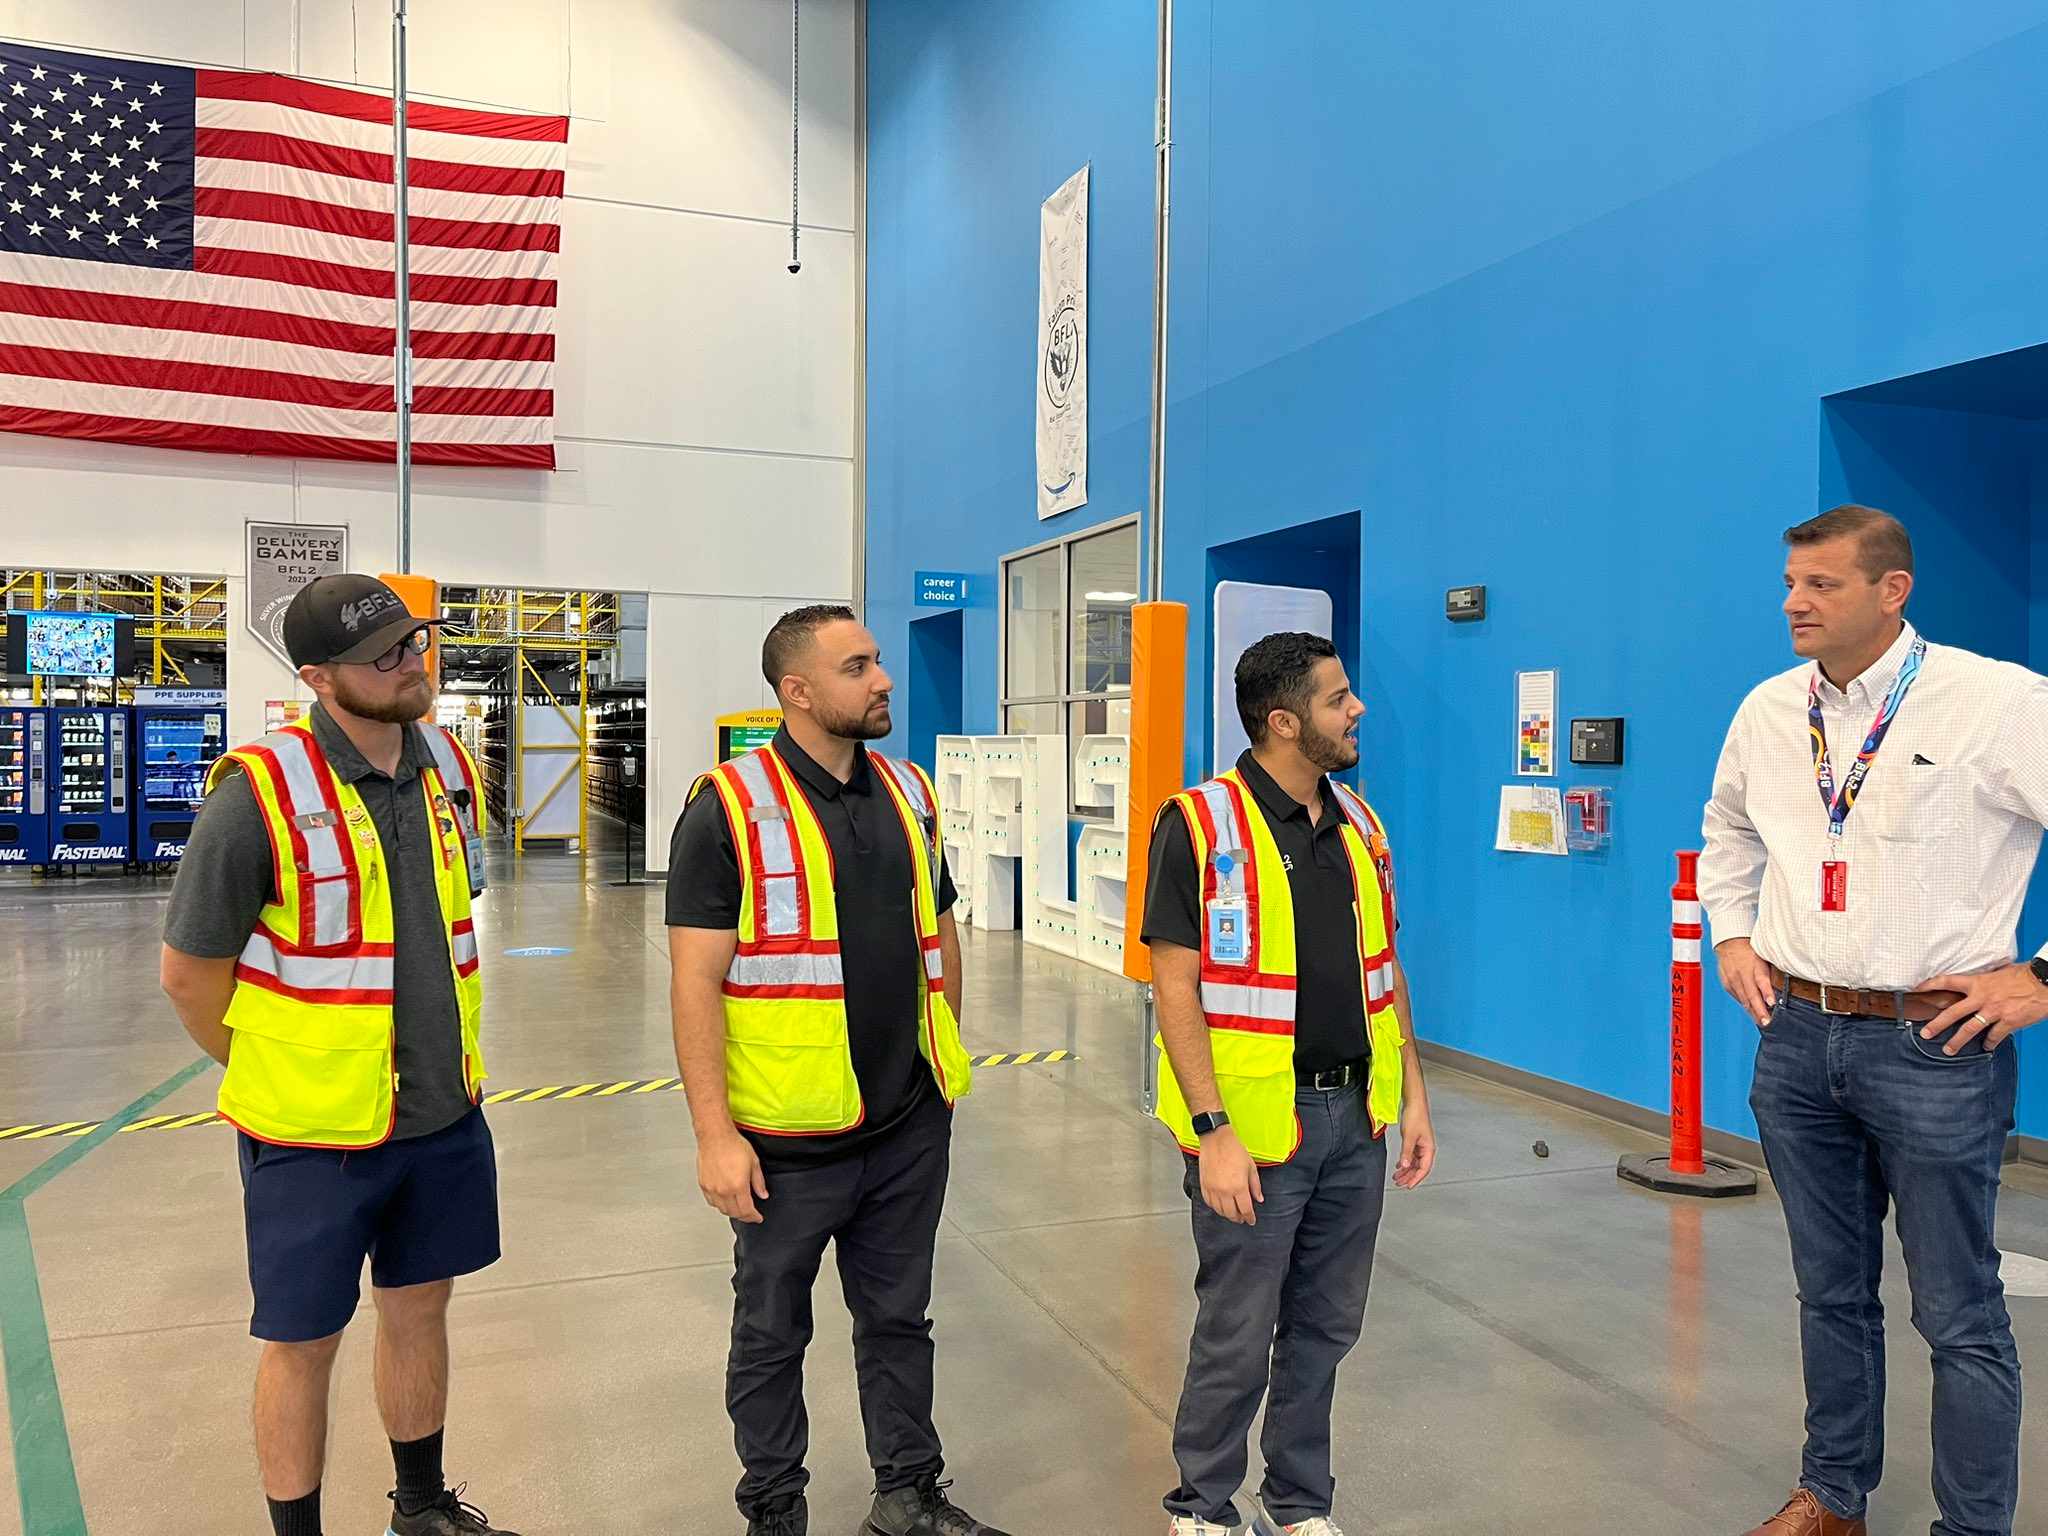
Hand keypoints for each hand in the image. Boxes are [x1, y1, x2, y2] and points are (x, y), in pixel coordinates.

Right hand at [697, 1130, 768, 1222]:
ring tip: (739, 1209)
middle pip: (735, 1213)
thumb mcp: (753, 1162)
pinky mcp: (704, 1185)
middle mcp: (723, 1190)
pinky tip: (725, 1201)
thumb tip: (763, 1194)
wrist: (715, 1136)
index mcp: (738, 1186)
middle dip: (745, 1216)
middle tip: (751, 1215)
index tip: (758, 1217)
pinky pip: (712, 1202)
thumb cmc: (733, 1145)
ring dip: (732, 1212)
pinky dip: (720, 1205)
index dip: (754, 1217)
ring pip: (723, 1209)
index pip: (747, 1210)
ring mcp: (712, 1189)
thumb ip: (759, 1182)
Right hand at [1198, 1125, 1262, 1224]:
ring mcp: (1213, 1189)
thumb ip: (1255, 1185)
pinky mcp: (1204, 1185)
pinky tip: (1220, 1205)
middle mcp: (1225, 1191)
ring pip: (1219, 1210)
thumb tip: (1258, 1198)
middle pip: (1232, 1214)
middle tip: (1243, 1218)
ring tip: (1232, 1213)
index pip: (1245, 1210)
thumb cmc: (1233, 1149)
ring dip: (1227, 1214)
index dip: (1250, 1217)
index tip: (1251, 1220)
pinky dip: (1215, 1207)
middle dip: (1239, 1218)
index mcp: (1239, 1186)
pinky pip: (1209, 1203)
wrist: (1216, 1139)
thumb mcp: (1251, 1167)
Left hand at [1393, 1100, 1435, 1188]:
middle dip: (1409, 1177)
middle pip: (1419, 1168)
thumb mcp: (1408, 1136)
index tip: (1408, 1186)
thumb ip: (1406, 1152)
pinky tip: (1398, 1165)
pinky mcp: (1415, 1142)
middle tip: (1399, 1183)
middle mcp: (1426, 1149)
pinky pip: (1411, 1156)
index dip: (1416, 1179)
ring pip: (1414, 1163)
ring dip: (1406, 1170)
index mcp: (1428, 1149)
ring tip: (1397, 1177)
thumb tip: (1404, 1165)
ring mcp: (1421, 1146)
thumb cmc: (1415, 1116)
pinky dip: (1405, 1162)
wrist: (1414, 1104)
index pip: (1424, 1169)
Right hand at [1715, 937, 1775, 1027]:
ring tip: (1762, 1022)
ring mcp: (1733, 980)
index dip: (1767, 992)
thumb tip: (1781, 988)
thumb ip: (1770, 972)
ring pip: (1744, 999)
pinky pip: (1738, 998)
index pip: (1761, 980)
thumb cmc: (1750, 951)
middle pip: (1751, 995)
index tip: (1772, 1003)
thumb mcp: (1763, 957)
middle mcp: (1742, 974)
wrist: (1730, 944)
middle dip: (1760, 1010)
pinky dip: (1746, 1006)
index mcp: (1753, 965)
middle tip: (1767, 1021)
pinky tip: (1752, 1012)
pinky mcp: (1727, 985)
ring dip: (1753, 1012)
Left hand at [1916, 963, 2047, 1054]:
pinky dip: (1989, 1042)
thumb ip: (1985, 979)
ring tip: (1948, 1050)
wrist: (2045, 981)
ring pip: (1970, 1029)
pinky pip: (1994, 1036)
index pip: (1947, 981)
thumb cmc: (2024, 975)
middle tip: (1925, 1034)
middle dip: (1937, 1025)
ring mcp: (1995, 1011)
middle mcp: (1982, 997)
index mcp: (1978, 982)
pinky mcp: (2009, 1022)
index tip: (1917, 990)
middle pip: (1952, 1012)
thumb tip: (1977, 979)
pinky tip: (1986, 1046)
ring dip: (1957, 1041)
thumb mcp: (1999, 972)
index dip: (1930, 985)